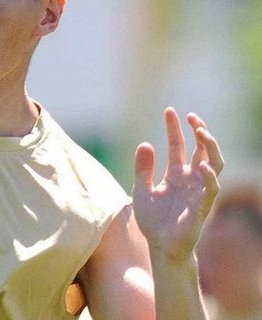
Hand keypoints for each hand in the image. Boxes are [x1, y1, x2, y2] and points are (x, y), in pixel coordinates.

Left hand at [132, 107, 223, 260]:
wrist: (160, 246)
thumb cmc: (153, 220)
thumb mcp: (141, 190)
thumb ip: (143, 169)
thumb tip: (145, 143)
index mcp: (176, 174)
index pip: (179, 145)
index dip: (175, 128)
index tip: (170, 110)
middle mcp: (190, 179)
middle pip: (202, 149)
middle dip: (199, 131)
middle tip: (191, 117)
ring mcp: (198, 191)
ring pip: (214, 163)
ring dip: (210, 147)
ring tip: (201, 132)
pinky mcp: (202, 206)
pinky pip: (211, 188)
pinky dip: (208, 176)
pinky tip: (199, 166)